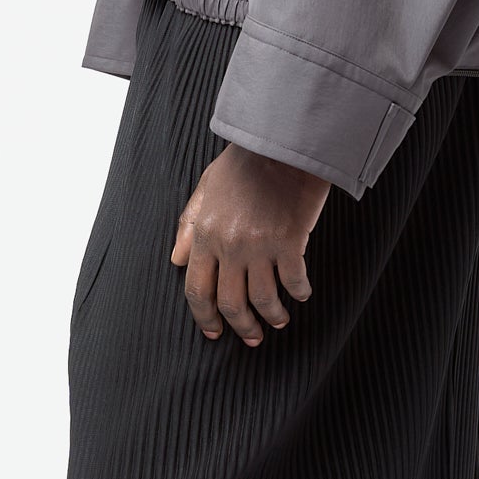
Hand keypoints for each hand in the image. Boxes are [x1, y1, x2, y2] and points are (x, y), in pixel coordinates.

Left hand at [171, 143, 328, 343]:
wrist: (282, 140)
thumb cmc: (246, 160)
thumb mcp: (207, 187)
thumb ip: (189, 225)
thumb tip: (175, 260)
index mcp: (205, 233)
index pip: (196, 289)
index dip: (204, 317)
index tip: (214, 332)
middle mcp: (229, 245)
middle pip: (230, 303)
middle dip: (241, 327)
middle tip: (251, 338)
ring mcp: (259, 246)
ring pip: (263, 300)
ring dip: (272, 317)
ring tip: (280, 321)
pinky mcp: (290, 241)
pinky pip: (293, 281)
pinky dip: (299, 293)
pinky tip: (302, 294)